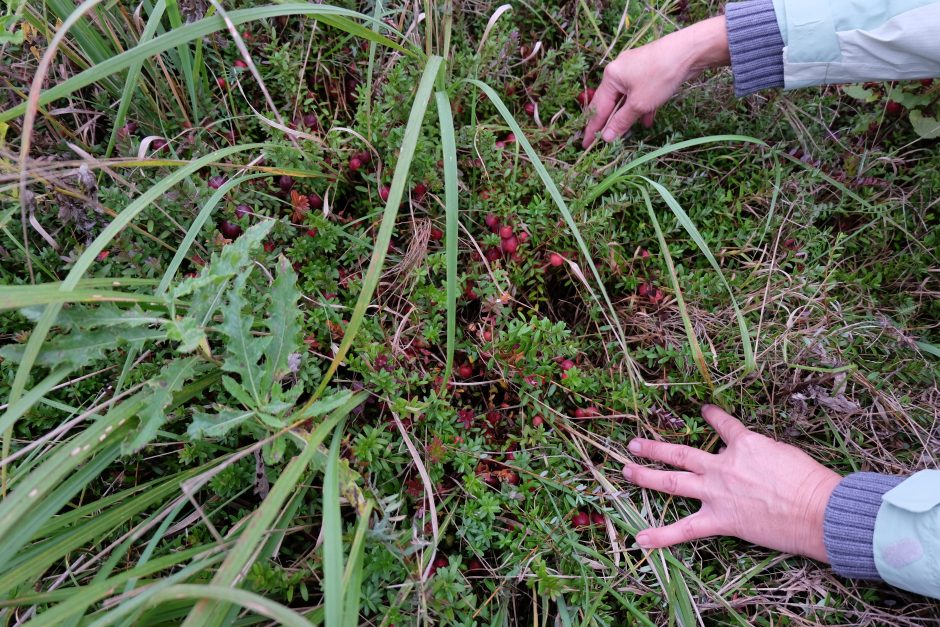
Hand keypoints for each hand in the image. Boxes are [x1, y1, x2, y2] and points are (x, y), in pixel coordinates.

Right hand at [582, 16, 730, 147]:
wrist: (688, 52)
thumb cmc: (660, 76)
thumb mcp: (639, 104)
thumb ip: (621, 121)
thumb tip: (606, 137)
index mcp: (611, 76)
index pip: (598, 107)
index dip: (592, 128)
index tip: (585, 144)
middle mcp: (619, 71)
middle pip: (610, 102)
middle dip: (609, 121)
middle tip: (603, 140)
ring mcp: (634, 69)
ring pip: (626, 98)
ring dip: (627, 115)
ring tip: (627, 134)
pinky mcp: (648, 70)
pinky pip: (639, 92)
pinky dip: (640, 106)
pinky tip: (647, 120)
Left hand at [623, 405, 841, 561]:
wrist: (818, 510)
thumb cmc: (812, 482)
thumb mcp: (786, 453)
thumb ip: (764, 452)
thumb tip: (758, 454)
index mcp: (745, 444)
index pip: (724, 426)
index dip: (713, 417)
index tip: (704, 411)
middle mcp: (723, 465)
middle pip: (681, 454)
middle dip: (655, 448)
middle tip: (634, 444)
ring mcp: (717, 492)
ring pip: (673, 482)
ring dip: (646, 476)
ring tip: (626, 471)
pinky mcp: (720, 520)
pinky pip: (685, 530)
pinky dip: (661, 536)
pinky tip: (640, 539)